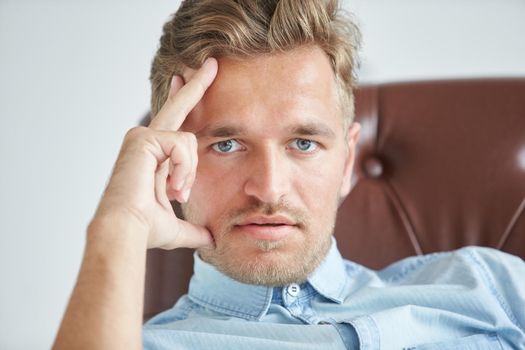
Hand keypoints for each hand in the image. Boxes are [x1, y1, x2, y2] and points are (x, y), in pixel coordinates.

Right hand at [91, 58, 217, 249]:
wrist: (125, 232)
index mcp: (153, 155)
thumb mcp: (177, 229)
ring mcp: (142, 137)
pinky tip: (171, 186)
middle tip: (213, 62)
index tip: (186, 78)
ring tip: (175, 193)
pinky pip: (182, 146)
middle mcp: (145, 140)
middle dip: (197, 85)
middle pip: (179, 106)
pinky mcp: (143, 138)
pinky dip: (183, 170)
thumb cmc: (143, 229)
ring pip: (189, 141)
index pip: (174, 123)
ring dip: (188, 174)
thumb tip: (211, 241)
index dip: (185, 100)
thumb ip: (194, 231)